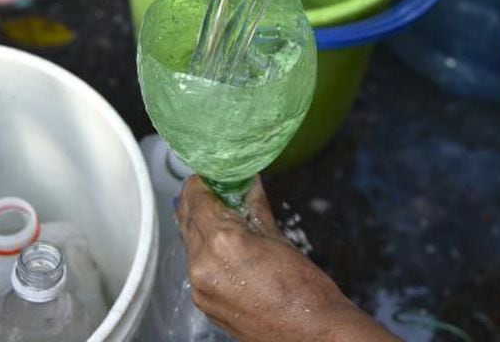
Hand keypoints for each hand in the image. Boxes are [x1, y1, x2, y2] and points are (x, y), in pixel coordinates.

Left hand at [177, 175, 397, 341]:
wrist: (312, 334)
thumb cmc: (305, 292)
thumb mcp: (279, 239)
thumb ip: (255, 207)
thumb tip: (247, 183)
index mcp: (223, 242)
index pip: (196, 197)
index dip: (203, 181)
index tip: (213, 175)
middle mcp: (204, 264)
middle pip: (187, 217)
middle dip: (201, 201)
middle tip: (219, 190)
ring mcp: (200, 287)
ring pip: (190, 242)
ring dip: (203, 226)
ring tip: (229, 219)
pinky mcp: (203, 302)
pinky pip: (196, 266)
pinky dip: (207, 252)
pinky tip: (228, 248)